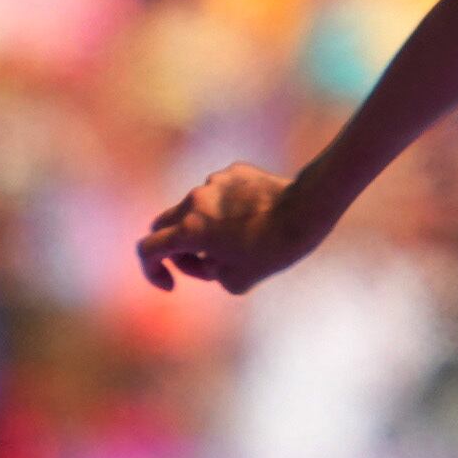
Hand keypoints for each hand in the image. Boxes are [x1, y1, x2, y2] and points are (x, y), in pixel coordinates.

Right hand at [135, 163, 321, 294]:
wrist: (309, 208)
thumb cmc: (275, 248)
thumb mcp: (238, 281)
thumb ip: (210, 274)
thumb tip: (208, 261)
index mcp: (190, 229)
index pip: (148, 249)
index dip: (152, 271)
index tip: (171, 285)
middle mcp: (194, 201)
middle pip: (164, 225)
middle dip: (177, 250)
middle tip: (205, 265)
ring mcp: (213, 182)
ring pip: (194, 209)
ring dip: (203, 229)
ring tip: (239, 243)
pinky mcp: (233, 172)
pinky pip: (218, 194)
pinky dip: (225, 211)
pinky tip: (254, 219)